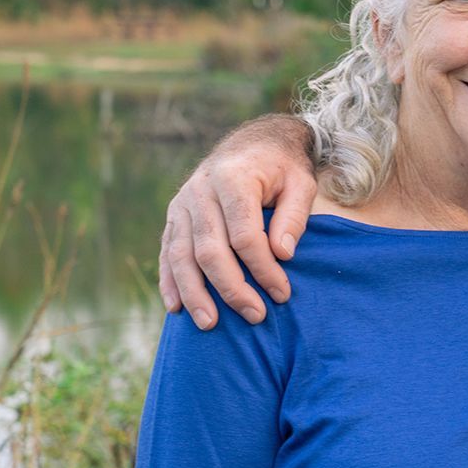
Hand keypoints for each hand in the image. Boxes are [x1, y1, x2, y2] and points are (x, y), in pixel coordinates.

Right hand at [158, 116, 317, 328]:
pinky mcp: (173, 217)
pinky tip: (176, 308)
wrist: (254, 143)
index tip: (282, 293)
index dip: (262, 268)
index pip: (244, 235)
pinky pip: (166, 253)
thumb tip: (282, 255)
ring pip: (181, 256)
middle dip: (232, 288)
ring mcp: (181, 205)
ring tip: (210, 324)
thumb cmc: (283, 167)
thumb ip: (293, 217)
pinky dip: (170, 282)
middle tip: (255, 316)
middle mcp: (199, 192)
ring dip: (195, 293)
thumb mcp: (301, 183)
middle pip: (210, 251)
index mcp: (232, 179)